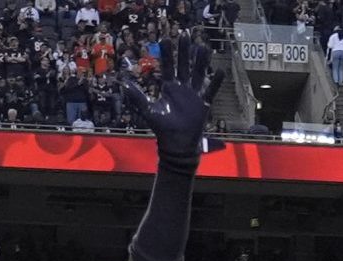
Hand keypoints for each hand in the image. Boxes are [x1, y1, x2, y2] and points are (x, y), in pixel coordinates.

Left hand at [122, 38, 224, 164]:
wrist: (176, 144)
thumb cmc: (162, 128)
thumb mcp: (148, 110)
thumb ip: (137, 96)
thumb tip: (122, 84)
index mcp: (169, 87)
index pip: (168, 66)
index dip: (167, 53)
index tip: (166, 38)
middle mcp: (182, 88)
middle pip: (184, 65)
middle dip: (185, 51)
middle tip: (186, 34)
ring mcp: (194, 95)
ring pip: (199, 74)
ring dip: (201, 62)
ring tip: (204, 47)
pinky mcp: (203, 104)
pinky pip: (211, 91)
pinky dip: (216, 82)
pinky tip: (220, 71)